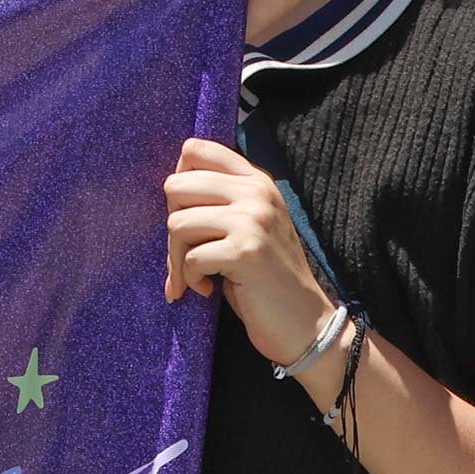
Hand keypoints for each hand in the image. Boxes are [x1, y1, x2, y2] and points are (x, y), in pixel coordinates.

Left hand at [167, 136, 339, 367]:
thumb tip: (167, 188)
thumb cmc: (264, 276)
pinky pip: (190, 257)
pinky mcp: (246, 251)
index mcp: (256, 180)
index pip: (195, 149)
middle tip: (189, 252)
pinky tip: (209, 288)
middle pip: (175, 187)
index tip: (188, 214)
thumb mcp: (247, 225)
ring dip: (178, 258)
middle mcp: (257, 192)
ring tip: (199, 274)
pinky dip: (190, 278)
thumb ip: (218, 199)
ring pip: (177, 223)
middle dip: (173, 227)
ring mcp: (254, 220)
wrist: (306, 323)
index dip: (179, 183)